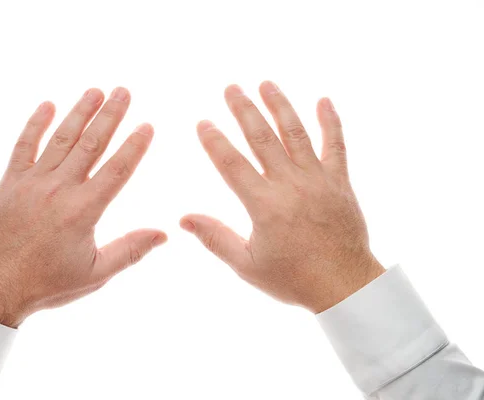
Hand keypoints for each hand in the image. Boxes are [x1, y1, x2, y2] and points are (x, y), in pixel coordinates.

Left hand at [0, 87, 166, 326]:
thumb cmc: (48, 284)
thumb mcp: (96, 273)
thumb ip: (130, 250)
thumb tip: (164, 234)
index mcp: (82, 211)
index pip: (117, 170)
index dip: (134, 146)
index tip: (147, 125)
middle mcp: (58, 190)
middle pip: (91, 144)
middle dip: (110, 116)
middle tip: (124, 91)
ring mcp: (31, 183)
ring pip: (61, 140)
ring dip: (79, 113)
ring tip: (95, 91)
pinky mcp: (10, 183)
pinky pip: (23, 146)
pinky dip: (35, 124)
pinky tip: (47, 105)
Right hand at [180, 82, 383, 313]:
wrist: (345, 286)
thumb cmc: (293, 279)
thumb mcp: (246, 265)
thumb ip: (215, 238)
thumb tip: (183, 219)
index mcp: (264, 205)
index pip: (232, 164)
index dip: (214, 141)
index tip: (203, 122)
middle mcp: (290, 185)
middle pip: (262, 138)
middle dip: (244, 110)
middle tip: (231, 88)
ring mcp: (317, 180)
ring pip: (296, 133)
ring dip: (280, 106)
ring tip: (266, 84)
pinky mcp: (339, 182)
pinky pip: (336, 145)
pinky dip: (331, 122)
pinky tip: (323, 100)